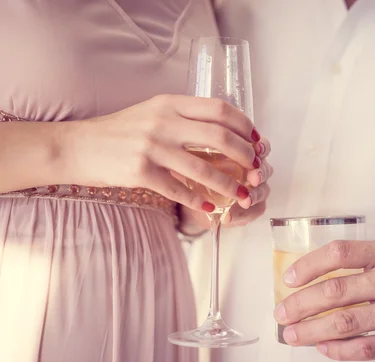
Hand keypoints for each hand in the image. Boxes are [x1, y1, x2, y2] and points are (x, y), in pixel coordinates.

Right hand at [64, 94, 260, 210]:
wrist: (78, 146)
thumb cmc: (120, 131)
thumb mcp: (153, 112)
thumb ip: (185, 118)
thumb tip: (226, 133)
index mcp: (170, 103)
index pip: (220, 109)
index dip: (245, 126)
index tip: (257, 141)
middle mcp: (163, 121)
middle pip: (219, 136)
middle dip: (245, 155)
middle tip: (255, 170)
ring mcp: (151, 146)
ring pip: (203, 167)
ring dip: (228, 184)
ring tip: (241, 195)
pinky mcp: (140, 171)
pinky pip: (179, 189)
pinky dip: (199, 201)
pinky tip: (211, 207)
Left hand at [179, 138, 272, 229]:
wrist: (197, 200)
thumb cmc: (198, 174)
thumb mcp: (197, 161)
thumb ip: (200, 155)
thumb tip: (194, 150)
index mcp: (246, 154)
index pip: (261, 147)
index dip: (262, 148)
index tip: (257, 149)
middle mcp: (255, 170)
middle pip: (266, 169)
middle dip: (261, 173)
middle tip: (254, 177)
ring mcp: (256, 190)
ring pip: (263, 190)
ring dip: (255, 195)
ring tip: (245, 201)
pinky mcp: (254, 208)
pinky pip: (255, 210)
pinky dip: (242, 214)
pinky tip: (229, 217)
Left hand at [273, 240, 374, 360]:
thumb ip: (361, 262)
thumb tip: (314, 278)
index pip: (340, 254)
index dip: (309, 265)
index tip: (290, 279)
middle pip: (336, 291)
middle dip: (300, 304)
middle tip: (281, 312)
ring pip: (345, 323)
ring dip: (311, 330)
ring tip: (291, 334)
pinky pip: (365, 348)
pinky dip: (338, 350)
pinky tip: (322, 348)